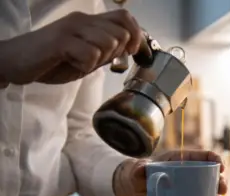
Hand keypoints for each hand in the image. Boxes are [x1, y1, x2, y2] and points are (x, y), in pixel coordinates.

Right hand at [0, 9, 142, 84]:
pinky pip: (91, 55)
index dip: (136, 35)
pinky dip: (85, 66)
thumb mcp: (86, 57)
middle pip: (120, 32)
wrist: (15, 62)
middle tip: (95, 60)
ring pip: (108, 43)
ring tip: (79, 62)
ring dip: (98, 60)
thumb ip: (105, 52)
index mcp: (89, 22)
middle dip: (115, 53)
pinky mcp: (61, 41)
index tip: (131, 52)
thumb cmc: (51, 61)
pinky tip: (71, 64)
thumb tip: (128, 49)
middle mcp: (82, 20)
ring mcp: (72, 29)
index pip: (124, 18)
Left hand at [113, 150, 227, 195]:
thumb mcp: (139, 169)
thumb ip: (139, 169)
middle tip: (222, 190)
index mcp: (182, 159)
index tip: (221, 167)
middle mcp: (190, 172)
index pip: (204, 155)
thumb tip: (141, 170)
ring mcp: (190, 186)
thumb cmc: (140, 173)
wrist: (136, 186)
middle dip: (221, 181)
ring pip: (210, 190)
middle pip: (211, 174)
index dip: (215, 158)